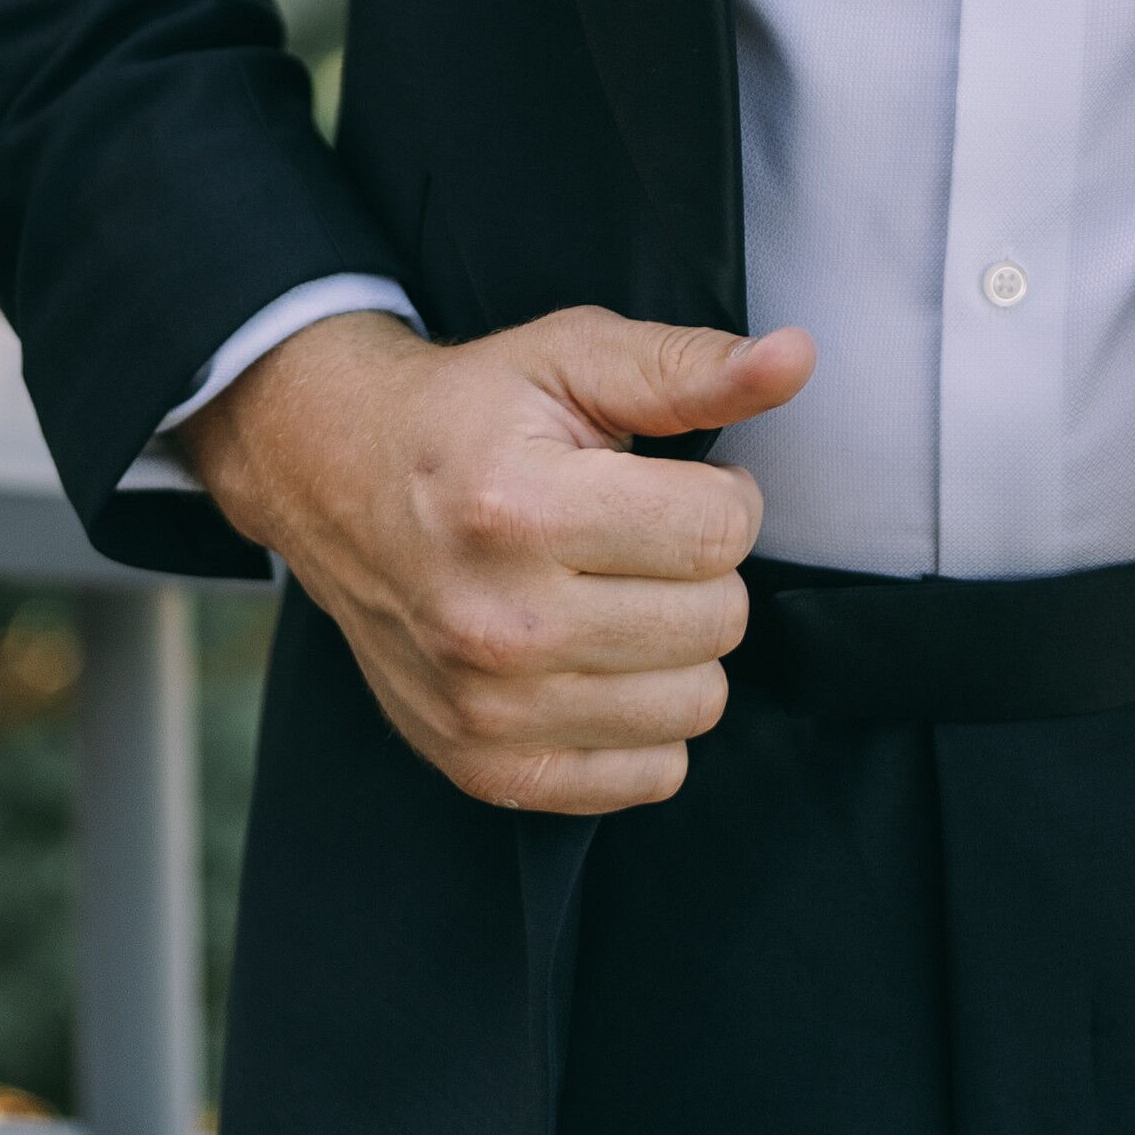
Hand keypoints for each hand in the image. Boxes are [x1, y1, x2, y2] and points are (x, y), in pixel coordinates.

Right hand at [183, 305, 814, 814]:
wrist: (338, 483)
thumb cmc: (471, 414)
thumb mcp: (573, 358)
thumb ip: (688, 367)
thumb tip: (797, 360)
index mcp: (519, 507)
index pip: (719, 531)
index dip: (725, 493)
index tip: (674, 480)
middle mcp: (497, 623)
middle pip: (716, 621)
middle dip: (703, 567)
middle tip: (642, 535)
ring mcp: (486, 711)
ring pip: (696, 704)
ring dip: (683, 645)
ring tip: (622, 592)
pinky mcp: (483, 770)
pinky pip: (648, 776)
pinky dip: (647, 720)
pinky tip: (602, 658)